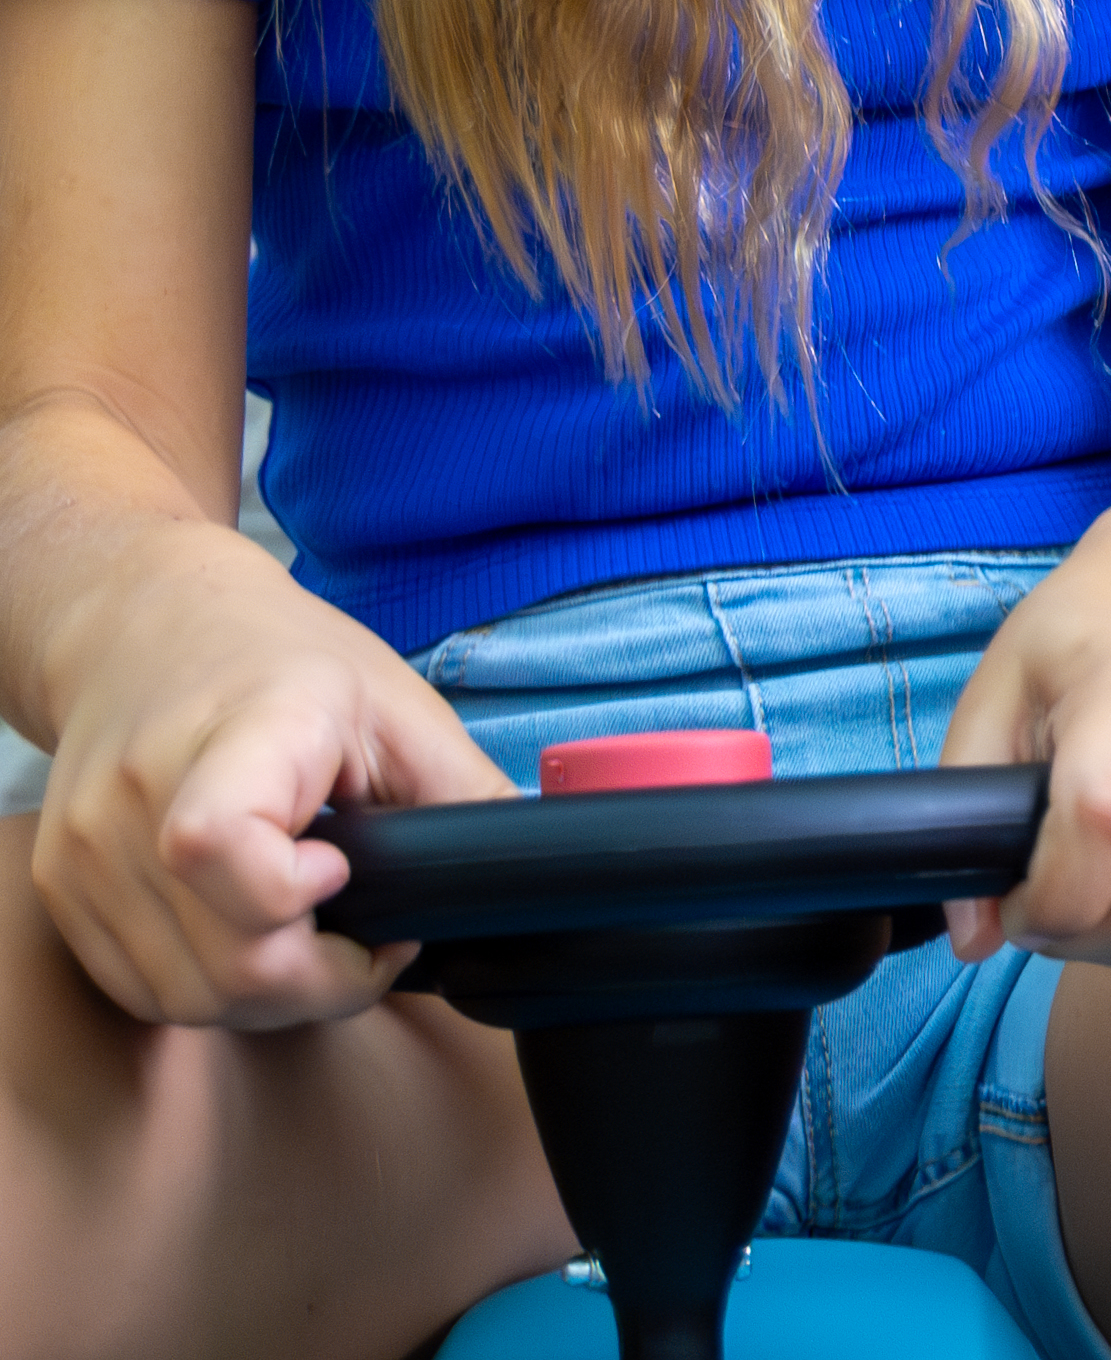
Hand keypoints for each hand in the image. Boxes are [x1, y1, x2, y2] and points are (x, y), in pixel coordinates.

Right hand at [27, 523, 504, 1027]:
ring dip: (269, 995)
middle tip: (368, 940)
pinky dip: (212, 987)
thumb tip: (535, 867)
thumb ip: (463, 793)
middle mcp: (133, 800)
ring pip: (184, 996)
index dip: (293, 894)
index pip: (217, 848)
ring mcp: (84, 853)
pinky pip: (144, 989)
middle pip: (220, 964)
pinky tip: (258, 936)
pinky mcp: (64, 891)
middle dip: (320, 981)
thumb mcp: (396, 704)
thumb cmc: (280, 660)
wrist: (143, 627)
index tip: (344, 871)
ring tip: (318, 936)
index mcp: (231, 736)